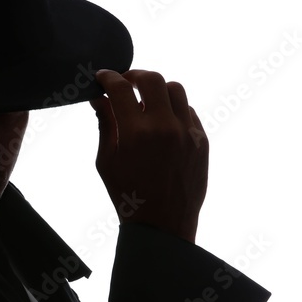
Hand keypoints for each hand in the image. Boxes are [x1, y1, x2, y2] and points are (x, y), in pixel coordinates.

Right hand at [90, 69, 207, 244]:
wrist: (163, 225)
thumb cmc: (129, 196)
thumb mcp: (107, 161)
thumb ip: (105, 124)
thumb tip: (99, 97)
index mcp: (136, 133)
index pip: (121, 88)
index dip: (108, 78)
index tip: (102, 78)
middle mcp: (165, 127)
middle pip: (153, 79)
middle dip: (135, 75)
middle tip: (125, 83)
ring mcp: (187, 133)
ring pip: (175, 90)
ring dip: (157, 90)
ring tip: (146, 102)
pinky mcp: (201, 140)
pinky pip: (188, 111)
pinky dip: (173, 110)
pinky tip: (162, 122)